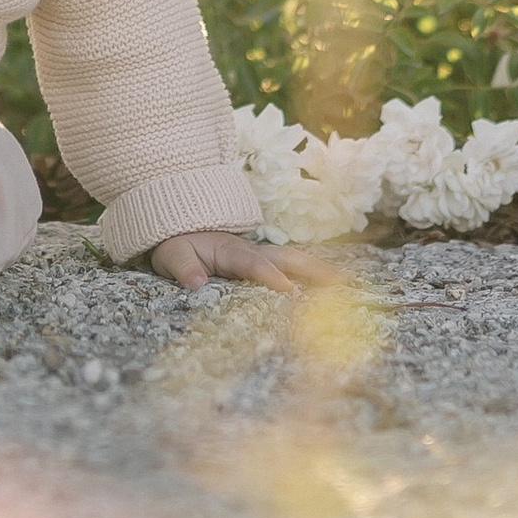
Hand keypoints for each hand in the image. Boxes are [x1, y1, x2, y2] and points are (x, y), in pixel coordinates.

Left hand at [146, 230, 347, 293]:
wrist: (177, 228)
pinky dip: (310, 272)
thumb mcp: (171, 255)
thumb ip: (183, 267)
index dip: (270, 275)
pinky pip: (288, 265)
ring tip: (346, 283)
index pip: (253, 264)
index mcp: (229, 250)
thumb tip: (197, 282)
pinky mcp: (260, 260)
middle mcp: (249, 249)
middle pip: (286, 257)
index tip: (288, 289)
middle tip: (340, 283)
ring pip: (292, 259)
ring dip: (318, 269)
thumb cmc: (175, 244)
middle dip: (312, 269)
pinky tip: (329, 286)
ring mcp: (257, 253)